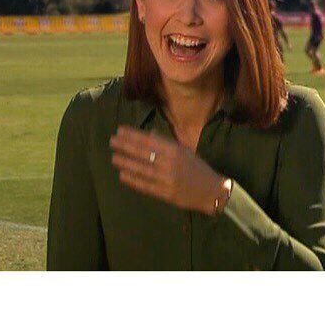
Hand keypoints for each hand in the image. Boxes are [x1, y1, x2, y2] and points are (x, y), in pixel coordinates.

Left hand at [109, 125, 223, 214]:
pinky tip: (122, 175)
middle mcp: (170, 163)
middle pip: (143, 153)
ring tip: (114, 157)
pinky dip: (133, 180)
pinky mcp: (165, 193)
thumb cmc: (197, 168)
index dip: (133, 135)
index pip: (149, 140)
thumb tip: (149, 134)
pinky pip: (145, 185)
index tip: (120, 130)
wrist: (212, 191)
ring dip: (126, 162)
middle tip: (112, 141)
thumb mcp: (185, 151)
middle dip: (126, 146)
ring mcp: (167, 179)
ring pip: (142, 169)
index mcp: (175, 150)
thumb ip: (166, 143)